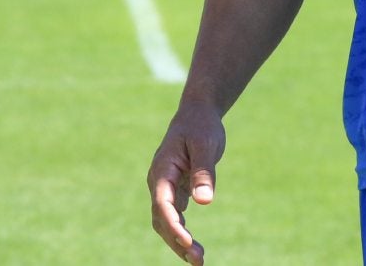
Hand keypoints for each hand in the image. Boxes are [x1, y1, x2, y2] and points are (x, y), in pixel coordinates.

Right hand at [148, 103, 226, 263]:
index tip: (188, 241)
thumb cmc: (201, 125)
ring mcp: (166, 187)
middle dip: (177, 240)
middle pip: (162, 218)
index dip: (174, 225)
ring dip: (179, 240)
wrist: (197, 113)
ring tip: (198, 259)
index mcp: (162, 169)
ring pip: (166, 220)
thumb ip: (204, 172)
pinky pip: (175, 215)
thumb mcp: (205, 144)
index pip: (163, 204)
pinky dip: (182, 230)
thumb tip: (205, 202)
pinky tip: (193, 246)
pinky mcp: (176, 189)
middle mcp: (159, 182)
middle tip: (198, 259)